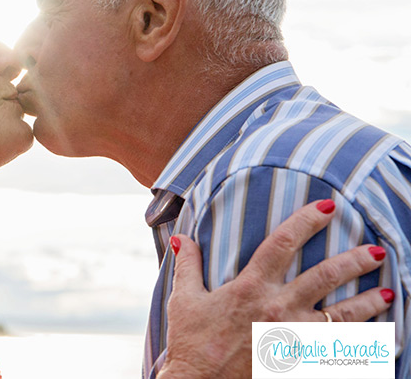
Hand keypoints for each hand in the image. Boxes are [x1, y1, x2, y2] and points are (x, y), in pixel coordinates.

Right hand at [156, 199, 393, 378]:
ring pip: (340, 315)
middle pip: (324, 276)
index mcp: (250, 287)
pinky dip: (359, 346)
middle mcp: (277, 308)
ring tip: (387, 292)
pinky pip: (337, 351)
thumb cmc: (190, 343)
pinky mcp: (299, 362)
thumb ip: (187, 265)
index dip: (306, 220)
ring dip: (367, 303)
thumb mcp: (184, 299)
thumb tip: (181, 237)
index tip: (328, 206)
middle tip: (376, 251)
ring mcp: (292, 338)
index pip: (282, 243)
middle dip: (354, 261)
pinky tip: (377, 340)